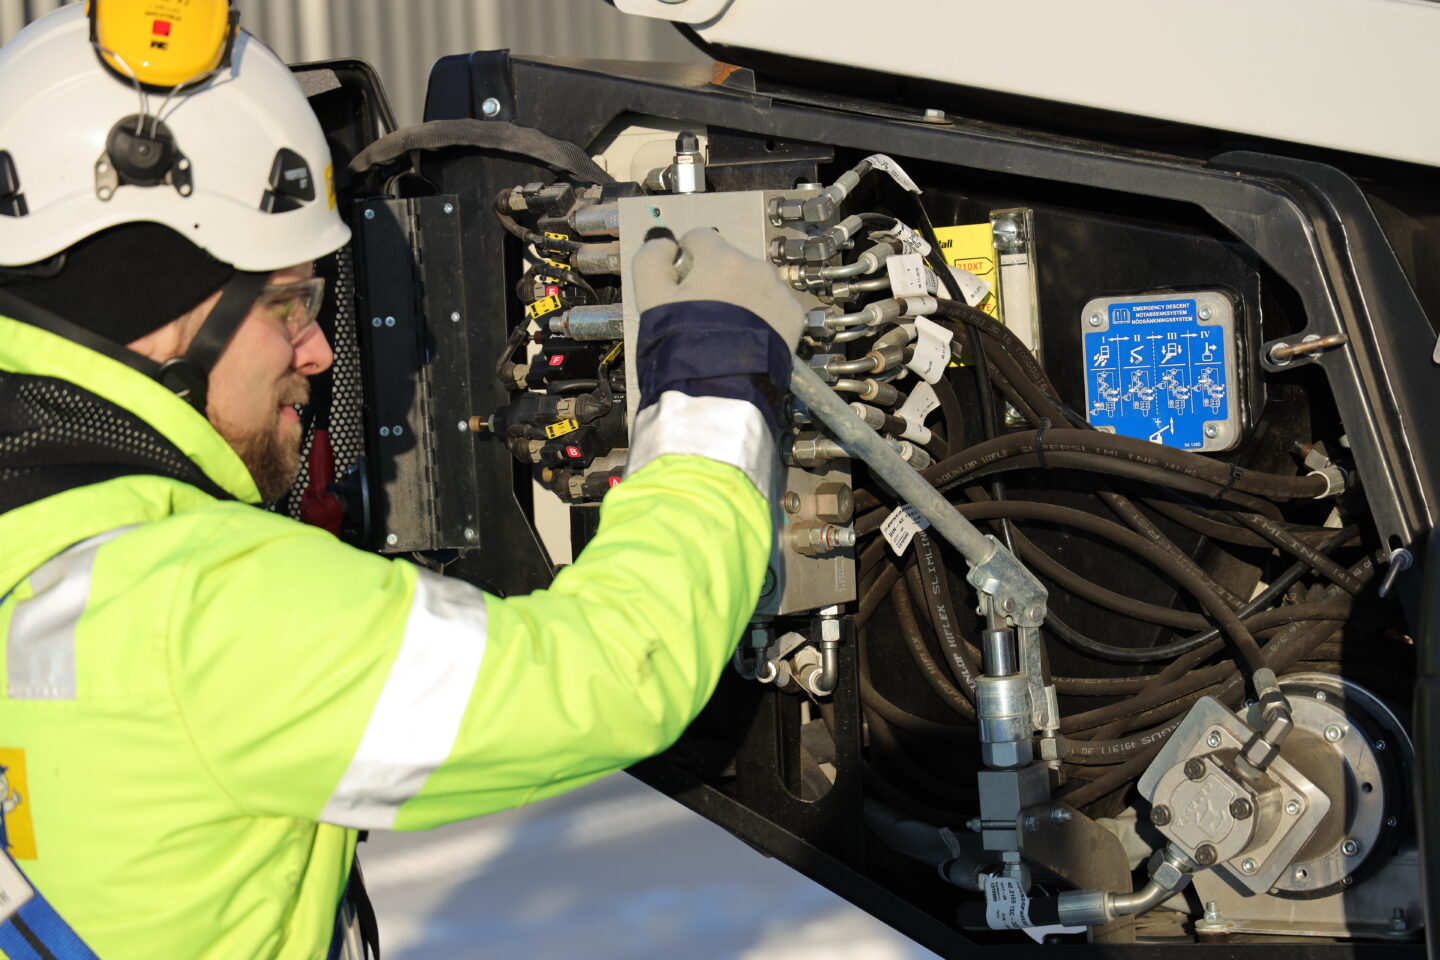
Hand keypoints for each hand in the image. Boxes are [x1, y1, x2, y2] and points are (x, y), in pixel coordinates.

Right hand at [632, 227, 802, 351]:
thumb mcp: (650, 299)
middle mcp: (757, 268)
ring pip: (752, 282)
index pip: (699, 237)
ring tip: (724, 331)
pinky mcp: (794, 316)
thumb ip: (651, 259)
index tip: (681, 286)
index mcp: (722, 258)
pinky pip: (772, 303)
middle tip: (701, 316)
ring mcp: (779, 292)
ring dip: (738, 296)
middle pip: (728, 260)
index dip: (685, 259)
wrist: (720, 392)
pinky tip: (745, 338)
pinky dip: (760, 314)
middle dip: (714, 280)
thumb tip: (666, 244)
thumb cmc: (681, 345)